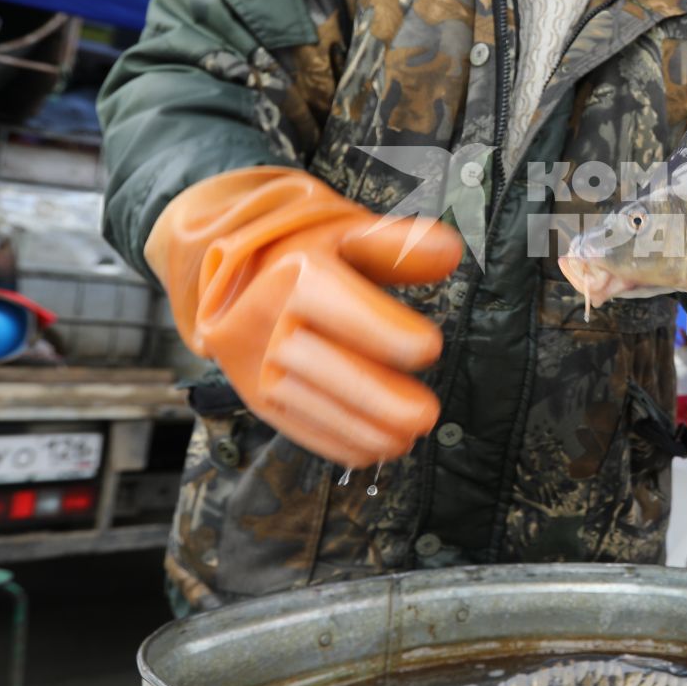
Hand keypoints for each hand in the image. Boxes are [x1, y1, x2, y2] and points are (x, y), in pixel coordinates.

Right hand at [147, 168, 461, 467]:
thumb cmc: (309, 253)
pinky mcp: (251, 393)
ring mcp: (251, 360)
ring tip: (407, 439)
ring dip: (357, 426)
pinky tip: (372, 450)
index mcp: (293, 271)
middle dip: (373, 394)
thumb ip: (400, 246)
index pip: (335, 303)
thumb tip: (449, 252)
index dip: (382, 329)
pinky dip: (332, 441)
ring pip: (301, 399)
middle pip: (315, 361)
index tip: (430, 349)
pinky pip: (289, 423)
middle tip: (425, 415)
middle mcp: (263, 317)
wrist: (237, 274)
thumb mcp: (352, 234)